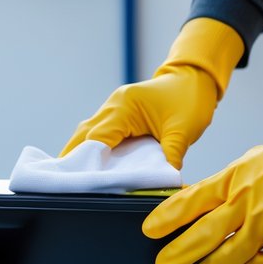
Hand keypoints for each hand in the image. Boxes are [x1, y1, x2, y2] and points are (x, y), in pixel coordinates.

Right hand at [62, 18, 244, 168]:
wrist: (194, 77)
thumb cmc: (190, 100)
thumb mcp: (183, 131)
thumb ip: (171, 156)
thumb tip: (164, 181)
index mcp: (125, 107)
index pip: (98, 138)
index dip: (88, 161)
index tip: (82, 183)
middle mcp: (113, 106)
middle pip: (83, 136)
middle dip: (75, 159)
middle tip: (68, 185)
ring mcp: (112, 108)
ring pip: (86, 134)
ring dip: (81, 154)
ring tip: (75, 179)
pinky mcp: (117, 114)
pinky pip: (97, 132)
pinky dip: (92, 149)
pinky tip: (91, 166)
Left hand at [142, 84, 262, 263]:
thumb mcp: (262, 158)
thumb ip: (235, 180)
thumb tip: (209, 200)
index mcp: (239, 175)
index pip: (191, 200)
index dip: (166, 218)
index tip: (150, 230)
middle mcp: (250, 199)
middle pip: (202, 233)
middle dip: (177, 253)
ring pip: (227, 256)